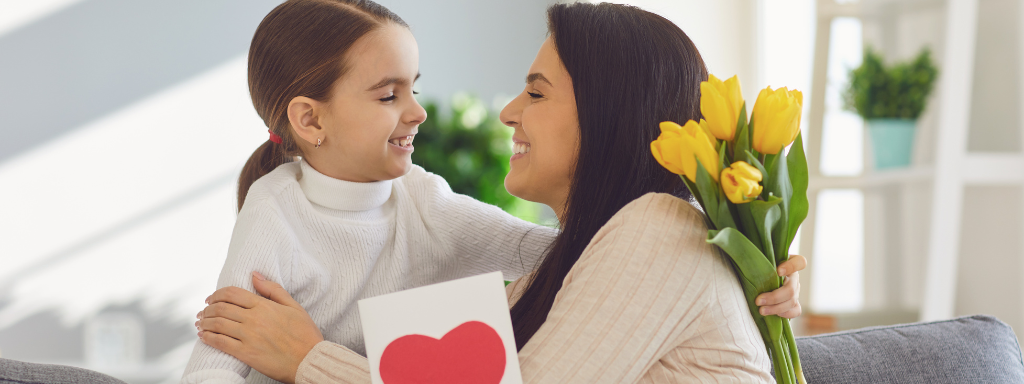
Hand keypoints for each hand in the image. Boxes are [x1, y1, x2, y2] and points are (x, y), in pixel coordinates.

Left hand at [197, 272, 323, 383]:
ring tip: (201, 323)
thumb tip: (254, 275)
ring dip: (205, 322)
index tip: (211, 299)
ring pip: (217, 324)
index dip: (217, 294)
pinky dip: (208, 338)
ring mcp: (249, 337)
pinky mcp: (246, 354)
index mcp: (265, 306)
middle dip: (207, 309)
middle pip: (220, 308)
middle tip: (203, 312)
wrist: (310, 360)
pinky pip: (220, 343)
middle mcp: (254, 319)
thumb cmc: (305, 335)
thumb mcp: (294, 307)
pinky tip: (204, 337)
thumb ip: (273, 289)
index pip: (232, 293)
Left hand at [755, 255, 805, 318]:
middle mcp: (794, 277)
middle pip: (791, 289)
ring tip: (761, 310)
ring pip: (792, 301)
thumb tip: (748, 259)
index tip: (778, 271)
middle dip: (774, 297)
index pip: (800, 262)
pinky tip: (774, 315)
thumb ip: (759, 260)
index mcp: (789, 263)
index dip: (791, 267)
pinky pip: (796, 310)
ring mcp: (795, 290)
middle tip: (758, 301)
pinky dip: (786, 314)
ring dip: (776, 308)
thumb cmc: (758, 267)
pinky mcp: (793, 303)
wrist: (757, 279)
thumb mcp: (760, 260)